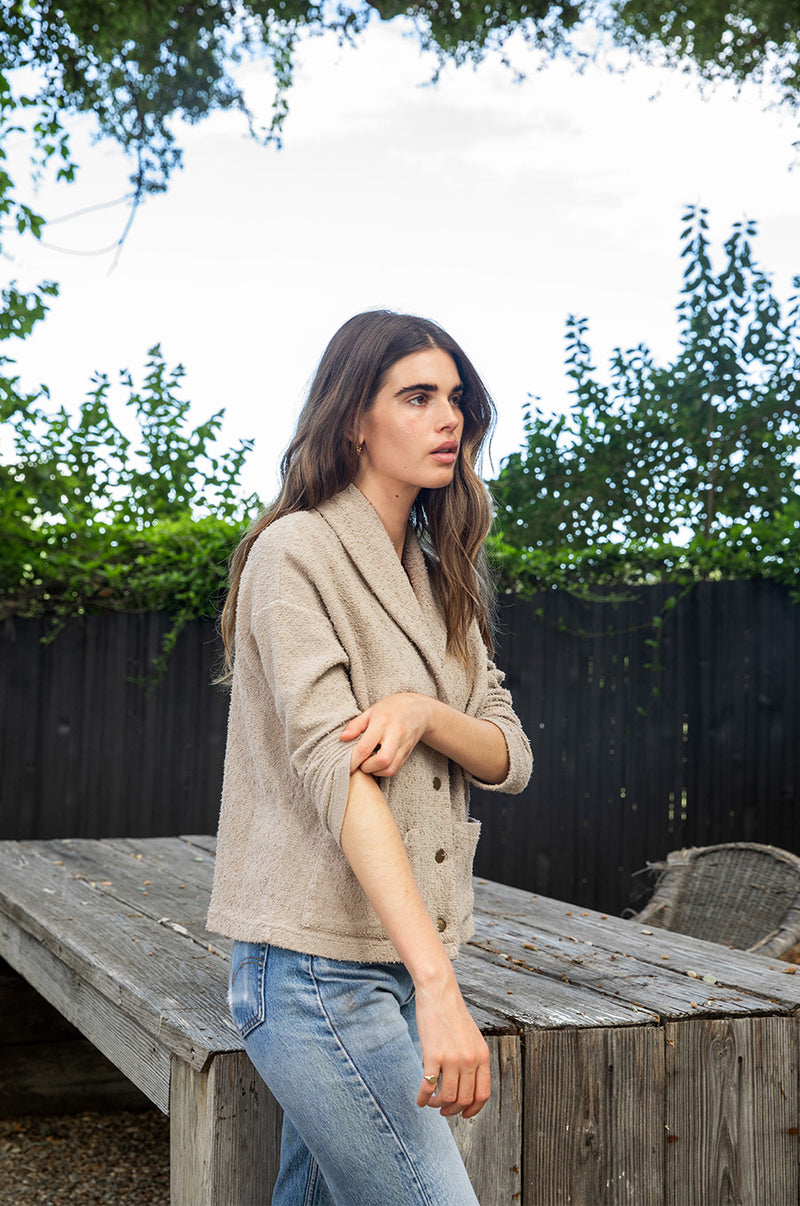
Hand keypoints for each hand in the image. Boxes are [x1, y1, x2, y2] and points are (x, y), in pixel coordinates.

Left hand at [341, 693, 432, 776]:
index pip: (365, 747)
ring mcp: (404, 745)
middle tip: (359, 762)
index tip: (344, 765)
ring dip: (375, 771)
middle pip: (382, 761)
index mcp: (382, 722)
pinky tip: (377, 764)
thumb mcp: (371, 710)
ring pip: (390, 769)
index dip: (353, 760)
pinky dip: (384, 771)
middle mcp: (395, 735)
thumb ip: (356, 725)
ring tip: (368, 763)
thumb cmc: (392, 708)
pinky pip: (395, 769)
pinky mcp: (408, 753)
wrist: (420, 710)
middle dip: (366, 767)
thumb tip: (343, 738)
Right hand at [413, 970, 490, 1118]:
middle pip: (464, 1099)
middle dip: (453, 1110)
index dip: (473, 1110)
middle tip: (443, 1110)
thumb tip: (465, 1085)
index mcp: (482, 1056)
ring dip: (437, 1106)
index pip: (483, 1094)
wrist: (439, 993)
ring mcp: (452, 1058)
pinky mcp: (434, 1055)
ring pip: (448, 1097)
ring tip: (431, 1103)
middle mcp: (470, 1059)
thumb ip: (472, 1059)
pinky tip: (419, 1100)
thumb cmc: (452, 1014)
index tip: (464, 1115)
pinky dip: (423, 1098)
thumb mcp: (471, 1037)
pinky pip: (429, 1086)